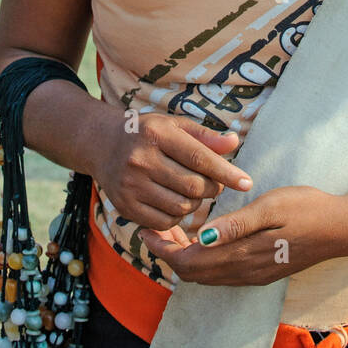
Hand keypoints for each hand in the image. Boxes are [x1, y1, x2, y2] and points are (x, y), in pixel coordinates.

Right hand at [92, 112, 252, 230]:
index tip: (246, 182)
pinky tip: (174, 201)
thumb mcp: (174, 126)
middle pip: (193, 187)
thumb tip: (234, 142)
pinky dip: (176, 216)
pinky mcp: (124, 206)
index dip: (226, 172)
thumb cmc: (147, 133)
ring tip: (191, 191)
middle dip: (211, 189)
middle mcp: (141, 160)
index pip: (199, 158)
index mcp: (157, 134)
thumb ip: (205, 137)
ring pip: (181, 207)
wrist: (101, 144)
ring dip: (195, 203)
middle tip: (213, 184)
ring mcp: (130, 185)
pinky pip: (164, 222)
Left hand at [139, 185, 347, 285]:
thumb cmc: (307, 209)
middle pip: (192, 273)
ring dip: (185, 257)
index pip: (189, 262)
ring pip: (206, 276)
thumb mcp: (271, 207)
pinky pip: (221, 274)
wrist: (343, 229)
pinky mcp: (261, 273)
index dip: (163, 249)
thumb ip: (236, 224)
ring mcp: (253, 276)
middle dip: (169, 253)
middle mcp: (244, 273)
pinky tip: (203, 238)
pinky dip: (203, 260)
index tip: (146, 229)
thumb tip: (201, 237)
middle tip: (155, 226)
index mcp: (243, 255)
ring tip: (173, 229)